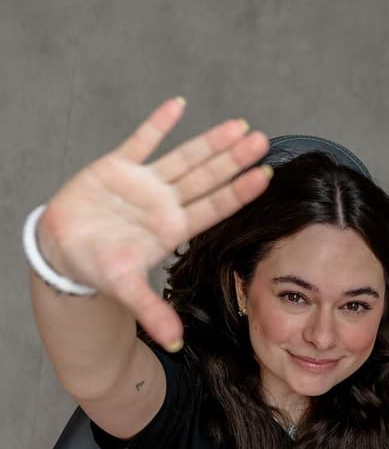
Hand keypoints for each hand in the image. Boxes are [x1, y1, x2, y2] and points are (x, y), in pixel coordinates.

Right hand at [39, 97, 270, 349]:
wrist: (63, 250)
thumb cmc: (97, 267)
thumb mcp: (125, 289)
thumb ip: (152, 312)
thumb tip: (175, 344)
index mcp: (171, 229)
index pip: (213, 209)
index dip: (238, 193)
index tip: (264, 177)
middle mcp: (164, 204)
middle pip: (207, 179)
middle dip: (234, 161)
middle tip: (263, 142)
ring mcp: (144, 183)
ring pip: (184, 157)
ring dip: (210, 142)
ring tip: (240, 126)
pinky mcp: (118, 166)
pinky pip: (141, 139)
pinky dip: (158, 122)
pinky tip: (179, 104)